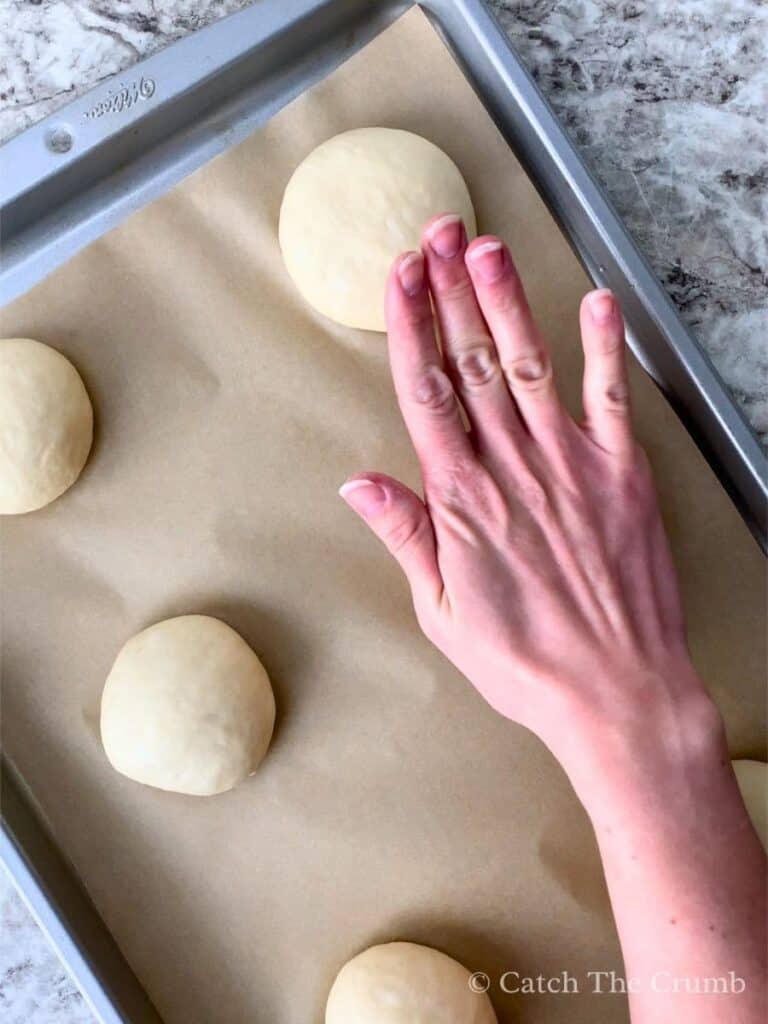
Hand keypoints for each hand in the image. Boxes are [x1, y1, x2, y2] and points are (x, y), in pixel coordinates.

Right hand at [340, 213, 716, 767]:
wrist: (616, 692)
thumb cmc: (525, 662)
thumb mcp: (442, 612)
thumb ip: (407, 536)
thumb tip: (359, 482)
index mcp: (463, 501)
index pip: (426, 395)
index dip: (410, 328)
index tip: (399, 276)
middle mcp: (514, 469)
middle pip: (471, 364)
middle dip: (449, 292)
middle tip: (434, 234)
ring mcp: (572, 465)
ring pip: (529, 366)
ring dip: (506, 302)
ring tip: (485, 247)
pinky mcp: (622, 475)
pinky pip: (611, 399)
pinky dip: (603, 349)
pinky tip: (595, 301)